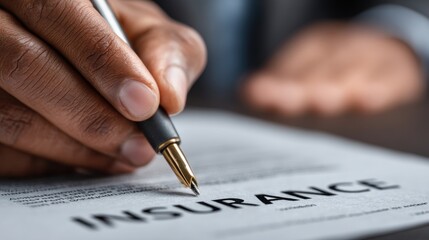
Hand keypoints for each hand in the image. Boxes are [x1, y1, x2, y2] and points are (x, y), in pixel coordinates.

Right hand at [0, 0, 205, 176]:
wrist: (76, 47)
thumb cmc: (110, 37)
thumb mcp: (144, 30)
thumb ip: (166, 51)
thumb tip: (169, 97)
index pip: (58, 16)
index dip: (104, 64)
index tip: (144, 105)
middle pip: (25, 65)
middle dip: (91, 116)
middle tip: (138, 145)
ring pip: (8, 113)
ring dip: (74, 146)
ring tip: (123, 156)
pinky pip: (4, 150)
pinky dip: (53, 162)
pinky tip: (92, 159)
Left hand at [242, 22, 423, 116]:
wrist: (388, 52)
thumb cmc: (337, 70)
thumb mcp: (311, 69)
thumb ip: (281, 85)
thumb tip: (248, 92)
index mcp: (315, 45)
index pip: (291, 64)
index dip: (274, 82)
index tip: (256, 94)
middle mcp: (340, 47)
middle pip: (318, 69)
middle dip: (301, 86)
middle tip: (287, 100)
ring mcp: (369, 56)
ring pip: (351, 69)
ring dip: (335, 85)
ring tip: (322, 101)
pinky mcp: (397, 71)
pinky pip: (390, 79)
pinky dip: (379, 89)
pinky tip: (366, 100)